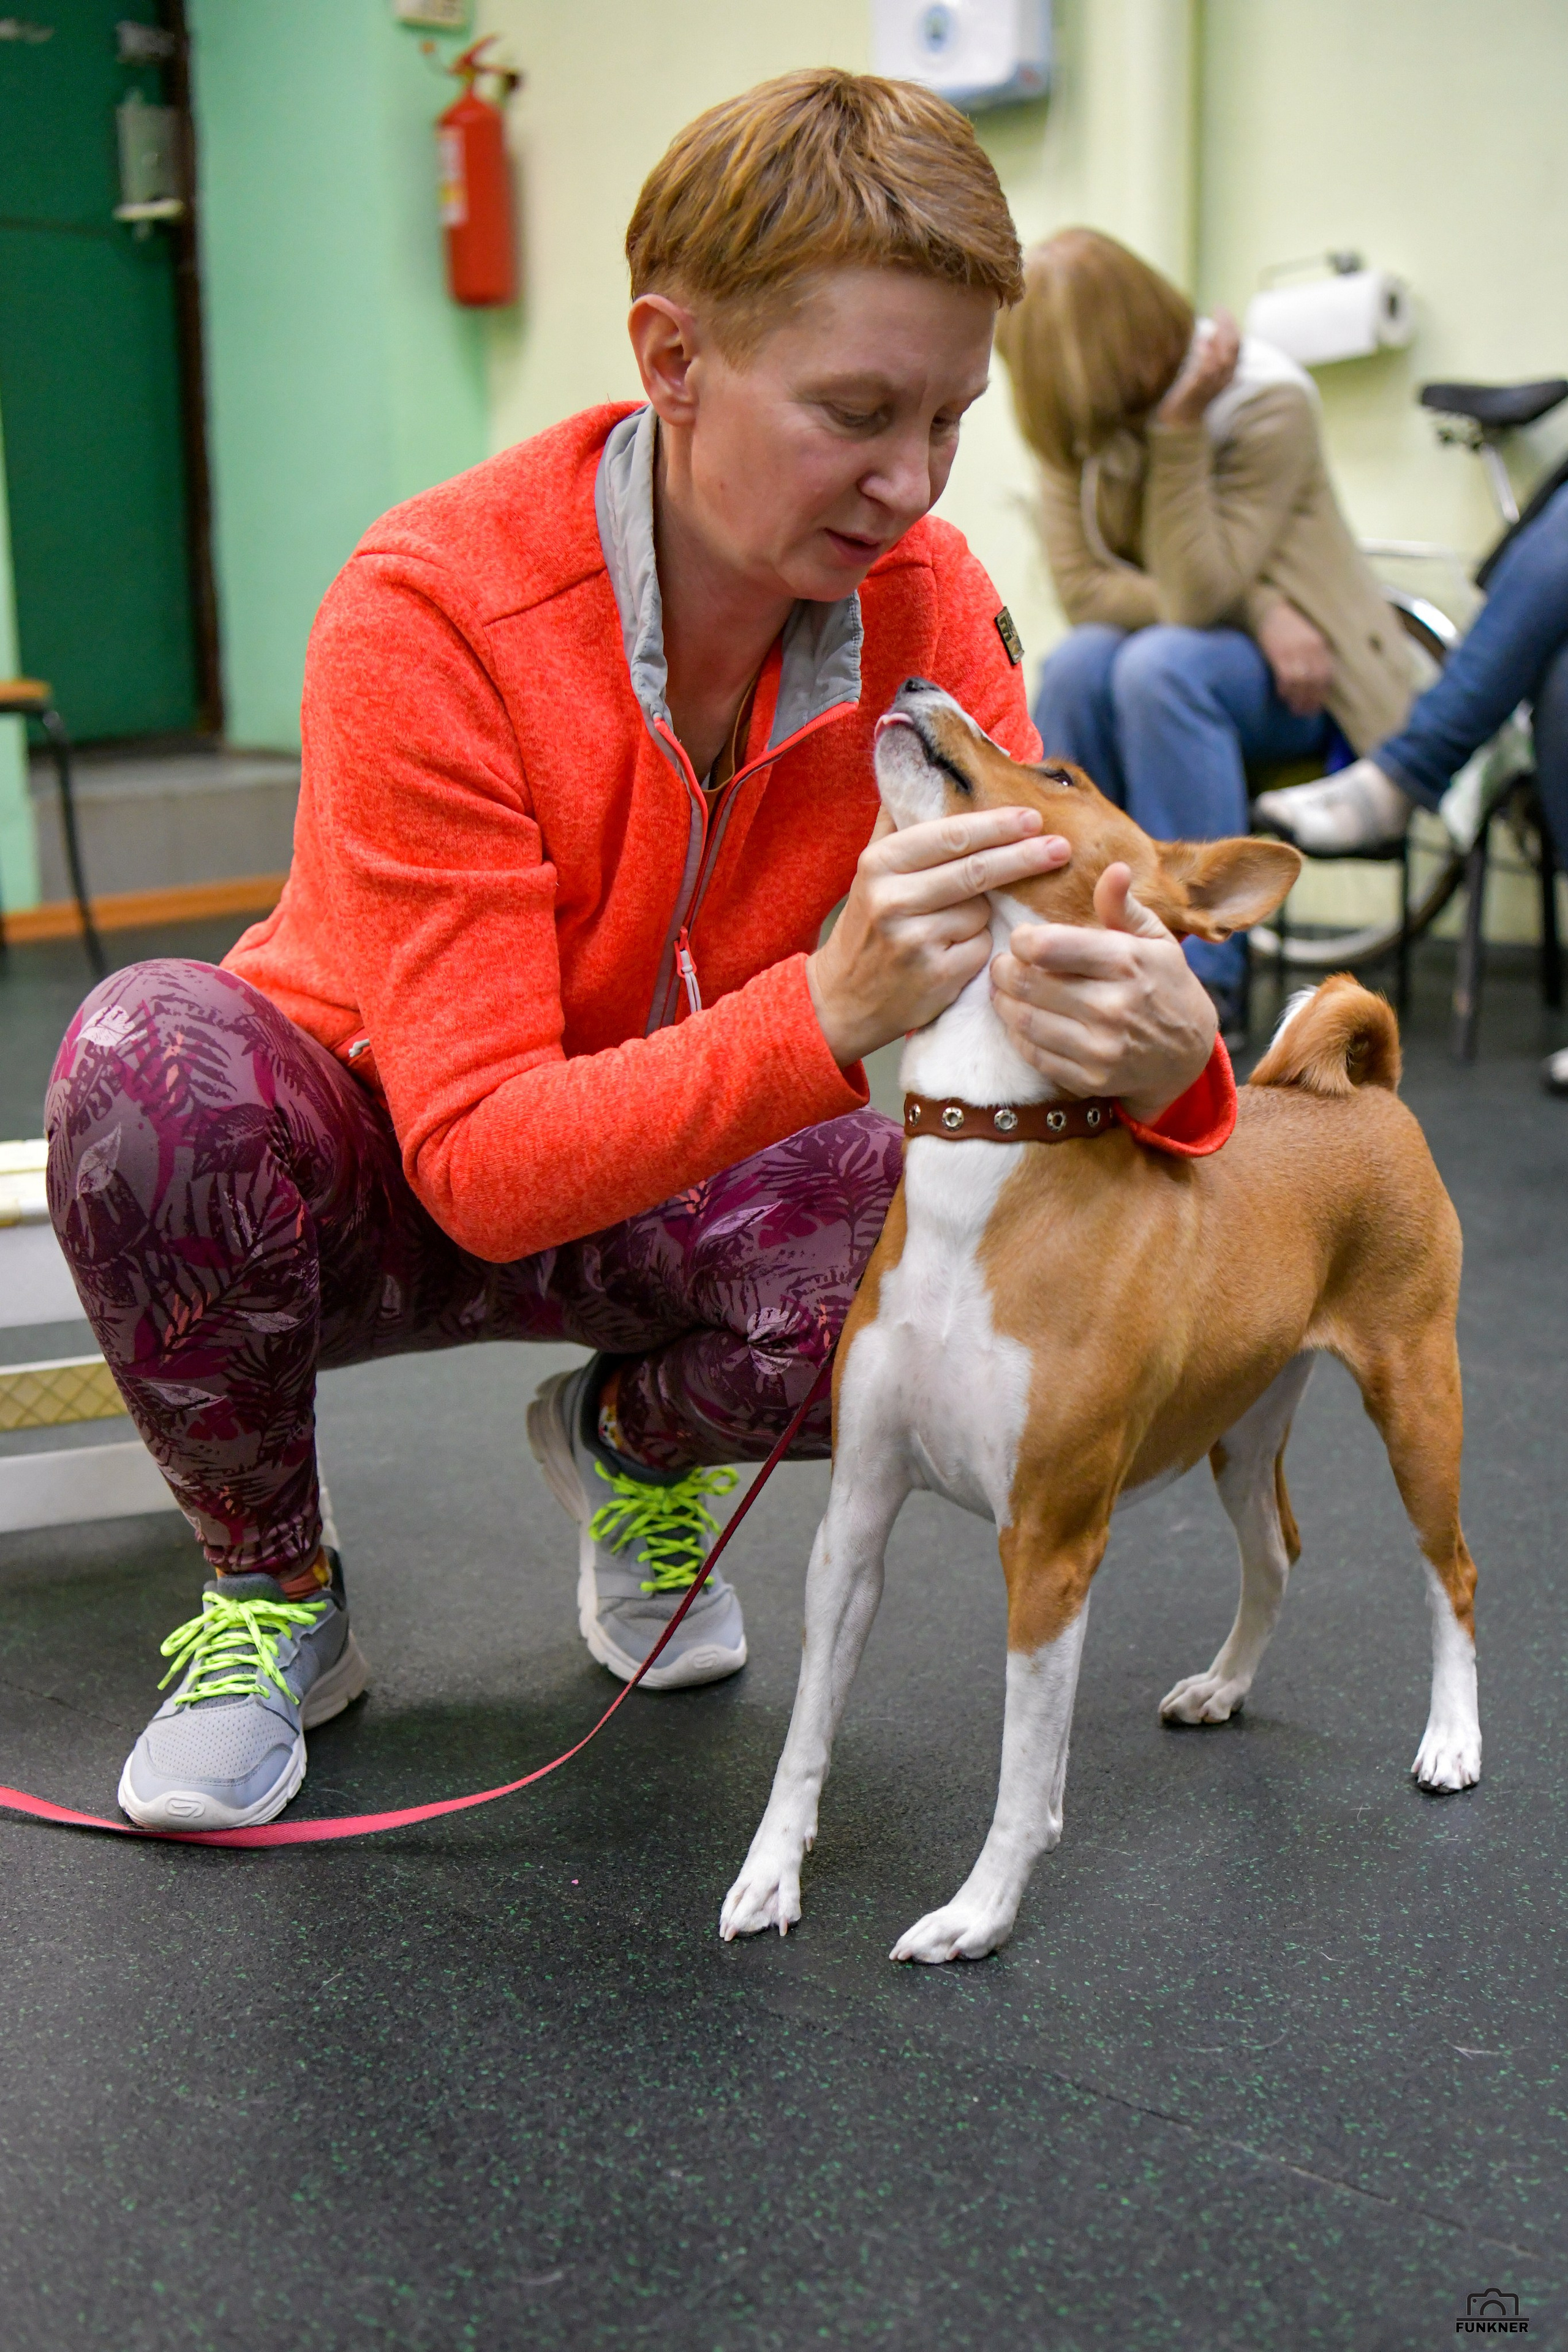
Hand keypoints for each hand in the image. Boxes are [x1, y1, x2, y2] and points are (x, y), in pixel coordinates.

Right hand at [807, 808, 1070, 1066]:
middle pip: (977, 871)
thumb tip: (927, 768)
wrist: (843, 998)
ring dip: (982, 915)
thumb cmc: (868, 925)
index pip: (951, 835)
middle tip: (1061, 847)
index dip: (997, 825)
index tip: (1033, 817)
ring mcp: (914, 941)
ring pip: (981, 912)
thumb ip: (898, 823)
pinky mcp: (935, 977)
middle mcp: (893, 899)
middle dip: (1024, 857)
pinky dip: (978, 948)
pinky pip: (981, 949)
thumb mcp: (871, 871)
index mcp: (880, 864)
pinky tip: (953, 954)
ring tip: (952, 926)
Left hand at [989, 863, 1217, 1121]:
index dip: (1022, 940)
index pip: (1048, 946)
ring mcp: (1101, 1048)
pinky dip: (1017, 1035)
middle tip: (1003, 964)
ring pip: (1024, 1020)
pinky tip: (1021, 1020)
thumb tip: (1114, 869)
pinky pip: (1034, 1054)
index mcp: (1126, 962)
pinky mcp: (1089, 1079)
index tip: (1022, 939)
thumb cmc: (1165, 986)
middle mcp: (1113, 1007)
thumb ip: (1124, 907)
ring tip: (1005, 989)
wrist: (1187, 1055)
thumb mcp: (1155, 940)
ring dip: (1004, 1002)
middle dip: (1004, 969)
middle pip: (1028, 983)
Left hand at [1155, 308, 1240, 428]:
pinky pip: (1205, 375)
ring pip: (1223, 361)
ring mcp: (1210, 388)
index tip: (1222, 309)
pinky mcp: (1195, 395)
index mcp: (1226, 374)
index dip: (1232, 326)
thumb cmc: (1186, 394)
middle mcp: (1222, 381)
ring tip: (1212, 322)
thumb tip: (1208, 333)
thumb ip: (1207, 355)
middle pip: (1233, 350)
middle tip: (1219, 309)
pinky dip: (1206, 357)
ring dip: (1219, 338)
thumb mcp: (1199, 372)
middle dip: (1228, 326)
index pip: (1237, 347)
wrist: (1176, 423)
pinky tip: (1201, 342)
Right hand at [1255, 598, 1334, 715]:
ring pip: (1301, 682)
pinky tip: (1282, 694)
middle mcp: (1310, 648)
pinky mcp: (1279, 653)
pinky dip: (1285, 689)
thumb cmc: (1288, 625)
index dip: (1322, 693)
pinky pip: (1285, 676)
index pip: (1326, 674)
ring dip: (1297, 699)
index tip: (1316, 706)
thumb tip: (1316, 680)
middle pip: (1315, 681)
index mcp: (1320, 644)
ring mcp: (1295, 650)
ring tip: (1293, 708)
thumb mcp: (1308, 637)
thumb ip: (1314, 654)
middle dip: (1311, 700)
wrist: (1269, 609)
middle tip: (1305, 713)